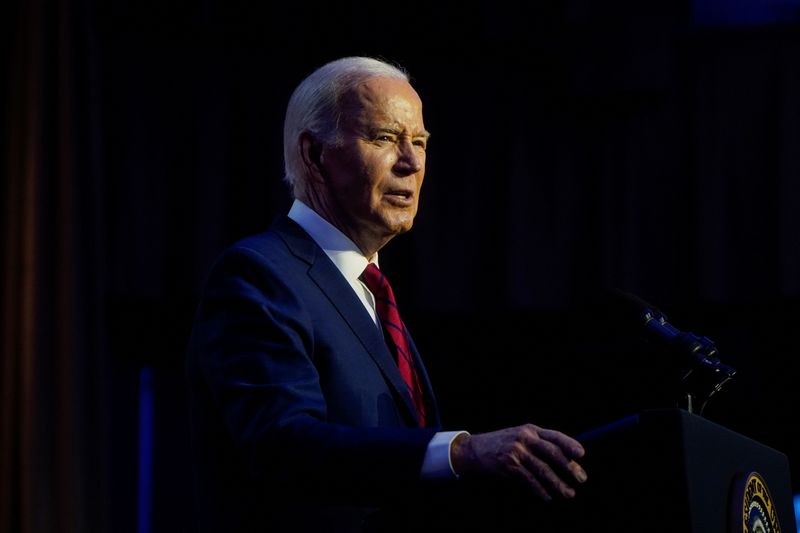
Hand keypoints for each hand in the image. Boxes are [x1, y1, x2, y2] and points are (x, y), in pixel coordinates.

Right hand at [450, 424, 586, 500]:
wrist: (474, 451)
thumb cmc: (501, 445)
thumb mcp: (519, 437)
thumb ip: (538, 443)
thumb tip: (566, 459)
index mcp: (530, 430)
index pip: (554, 436)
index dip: (570, 444)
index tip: (582, 454)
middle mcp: (524, 438)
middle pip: (552, 453)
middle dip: (569, 467)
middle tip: (581, 479)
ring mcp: (516, 452)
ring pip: (543, 470)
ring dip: (558, 484)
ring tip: (569, 493)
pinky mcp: (509, 466)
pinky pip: (530, 480)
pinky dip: (540, 490)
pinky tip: (548, 497)